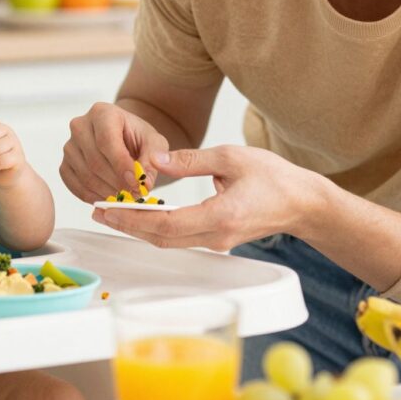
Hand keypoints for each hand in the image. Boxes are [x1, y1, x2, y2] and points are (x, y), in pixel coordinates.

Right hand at [60, 102, 169, 202]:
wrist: (123, 140)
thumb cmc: (137, 138)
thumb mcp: (154, 142)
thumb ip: (157, 157)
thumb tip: (146, 180)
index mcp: (102, 113)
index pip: (107, 140)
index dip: (121, 164)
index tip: (136, 183)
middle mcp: (80, 126)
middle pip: (95, 161)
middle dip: (117, 182)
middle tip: (134, 195)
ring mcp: (69, 146)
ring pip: (85, 176)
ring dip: (107, 192)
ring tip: (126, 197)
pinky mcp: (65, 165)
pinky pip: (75, 186)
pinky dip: (93, 197)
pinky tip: (110, 198)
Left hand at [92, 145, 320, 249]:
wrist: (303, 204)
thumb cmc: (274, 178)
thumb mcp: (231, 157)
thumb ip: (191, 159)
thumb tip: (155, 159)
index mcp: (221, 215)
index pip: (167, 224)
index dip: (133, 218)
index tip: (107, 210)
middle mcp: (217, 235)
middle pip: (161, 238)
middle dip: (126, 226)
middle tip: (97, 212)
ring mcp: (217, 242)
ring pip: (168, 241)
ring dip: (138, 228)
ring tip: (110, 212)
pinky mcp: (216, 240)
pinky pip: (179, 238)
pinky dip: (155, 228)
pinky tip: (139, 215)